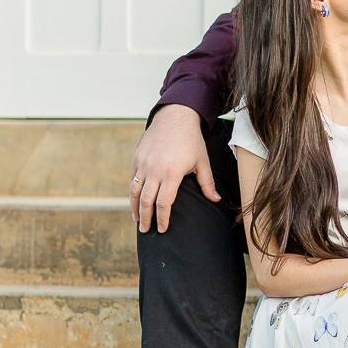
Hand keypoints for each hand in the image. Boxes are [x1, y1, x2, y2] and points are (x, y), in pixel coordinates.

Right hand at [130, 105, 219, 232]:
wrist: (175, 117)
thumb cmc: (191, 140)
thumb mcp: (202, 161)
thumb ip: (207, 183)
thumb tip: (216, 200)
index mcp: (172, 172)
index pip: (164, 202)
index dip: (162, 218)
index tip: (162, 229)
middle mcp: (155, 169)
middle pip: (146, 200)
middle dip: (146, 218)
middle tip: (146, 230)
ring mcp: (143, 163)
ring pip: (135, 191)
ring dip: (135, 208)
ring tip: (138, 220)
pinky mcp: (137, 158)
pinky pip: (132, 179)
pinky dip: (132, 193)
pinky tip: (134, 202)